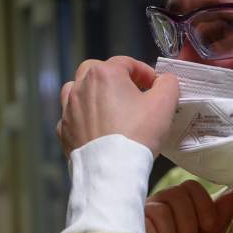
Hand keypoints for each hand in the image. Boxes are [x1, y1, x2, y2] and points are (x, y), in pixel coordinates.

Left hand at [57, 56, 177, 154]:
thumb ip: (168, 84)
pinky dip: (85, 117)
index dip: (145, 72)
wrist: (111, 169)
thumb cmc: (137, 134)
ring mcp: (69, 108)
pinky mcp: (64, 130)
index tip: (155, 86)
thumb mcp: (164, 104)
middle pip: (97, 70)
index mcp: (104, 74)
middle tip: (131, 93)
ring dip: (93, 93)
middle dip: (115, 78)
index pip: (127, 63)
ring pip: (78, 89)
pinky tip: (98, 128)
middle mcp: (81, 86)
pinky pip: (73, 116)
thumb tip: (166, 80)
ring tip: (110, 108)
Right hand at [145, 181, 232, 232]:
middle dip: (189, 222)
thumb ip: (217, 220)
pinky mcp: (126, 223)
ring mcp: (139, 214)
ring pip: (163, 209)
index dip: (203, 203)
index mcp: (176, 207)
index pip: (190, 186)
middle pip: (177, 193)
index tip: (208, 226)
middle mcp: (156, 205)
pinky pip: (147, 220)